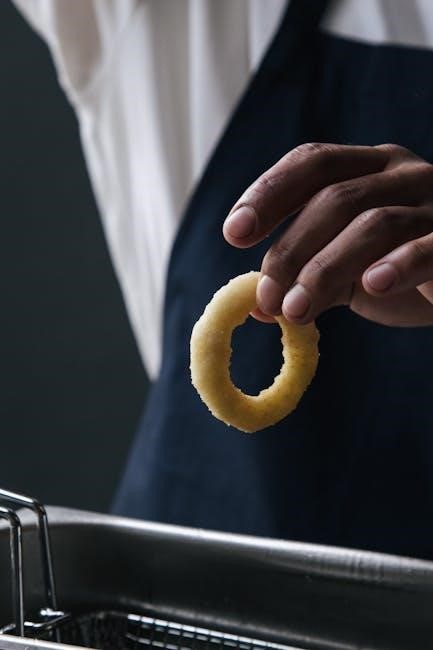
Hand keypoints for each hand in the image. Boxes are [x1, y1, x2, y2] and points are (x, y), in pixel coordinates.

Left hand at [223, 143, 432, 326]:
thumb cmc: (403, 270)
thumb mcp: (349, 270)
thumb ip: (308, 279)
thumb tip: (256, 304)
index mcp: (368, 168)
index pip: (312, 162)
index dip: (269, 192)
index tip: (234, 233)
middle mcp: (402, 174)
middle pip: (334, 197)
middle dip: (290, 249)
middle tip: (266, 297)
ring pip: (374, 223)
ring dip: (325, 269)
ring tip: (295, 311)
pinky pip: (428, 246)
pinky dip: (399, 264)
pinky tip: (372, 287)